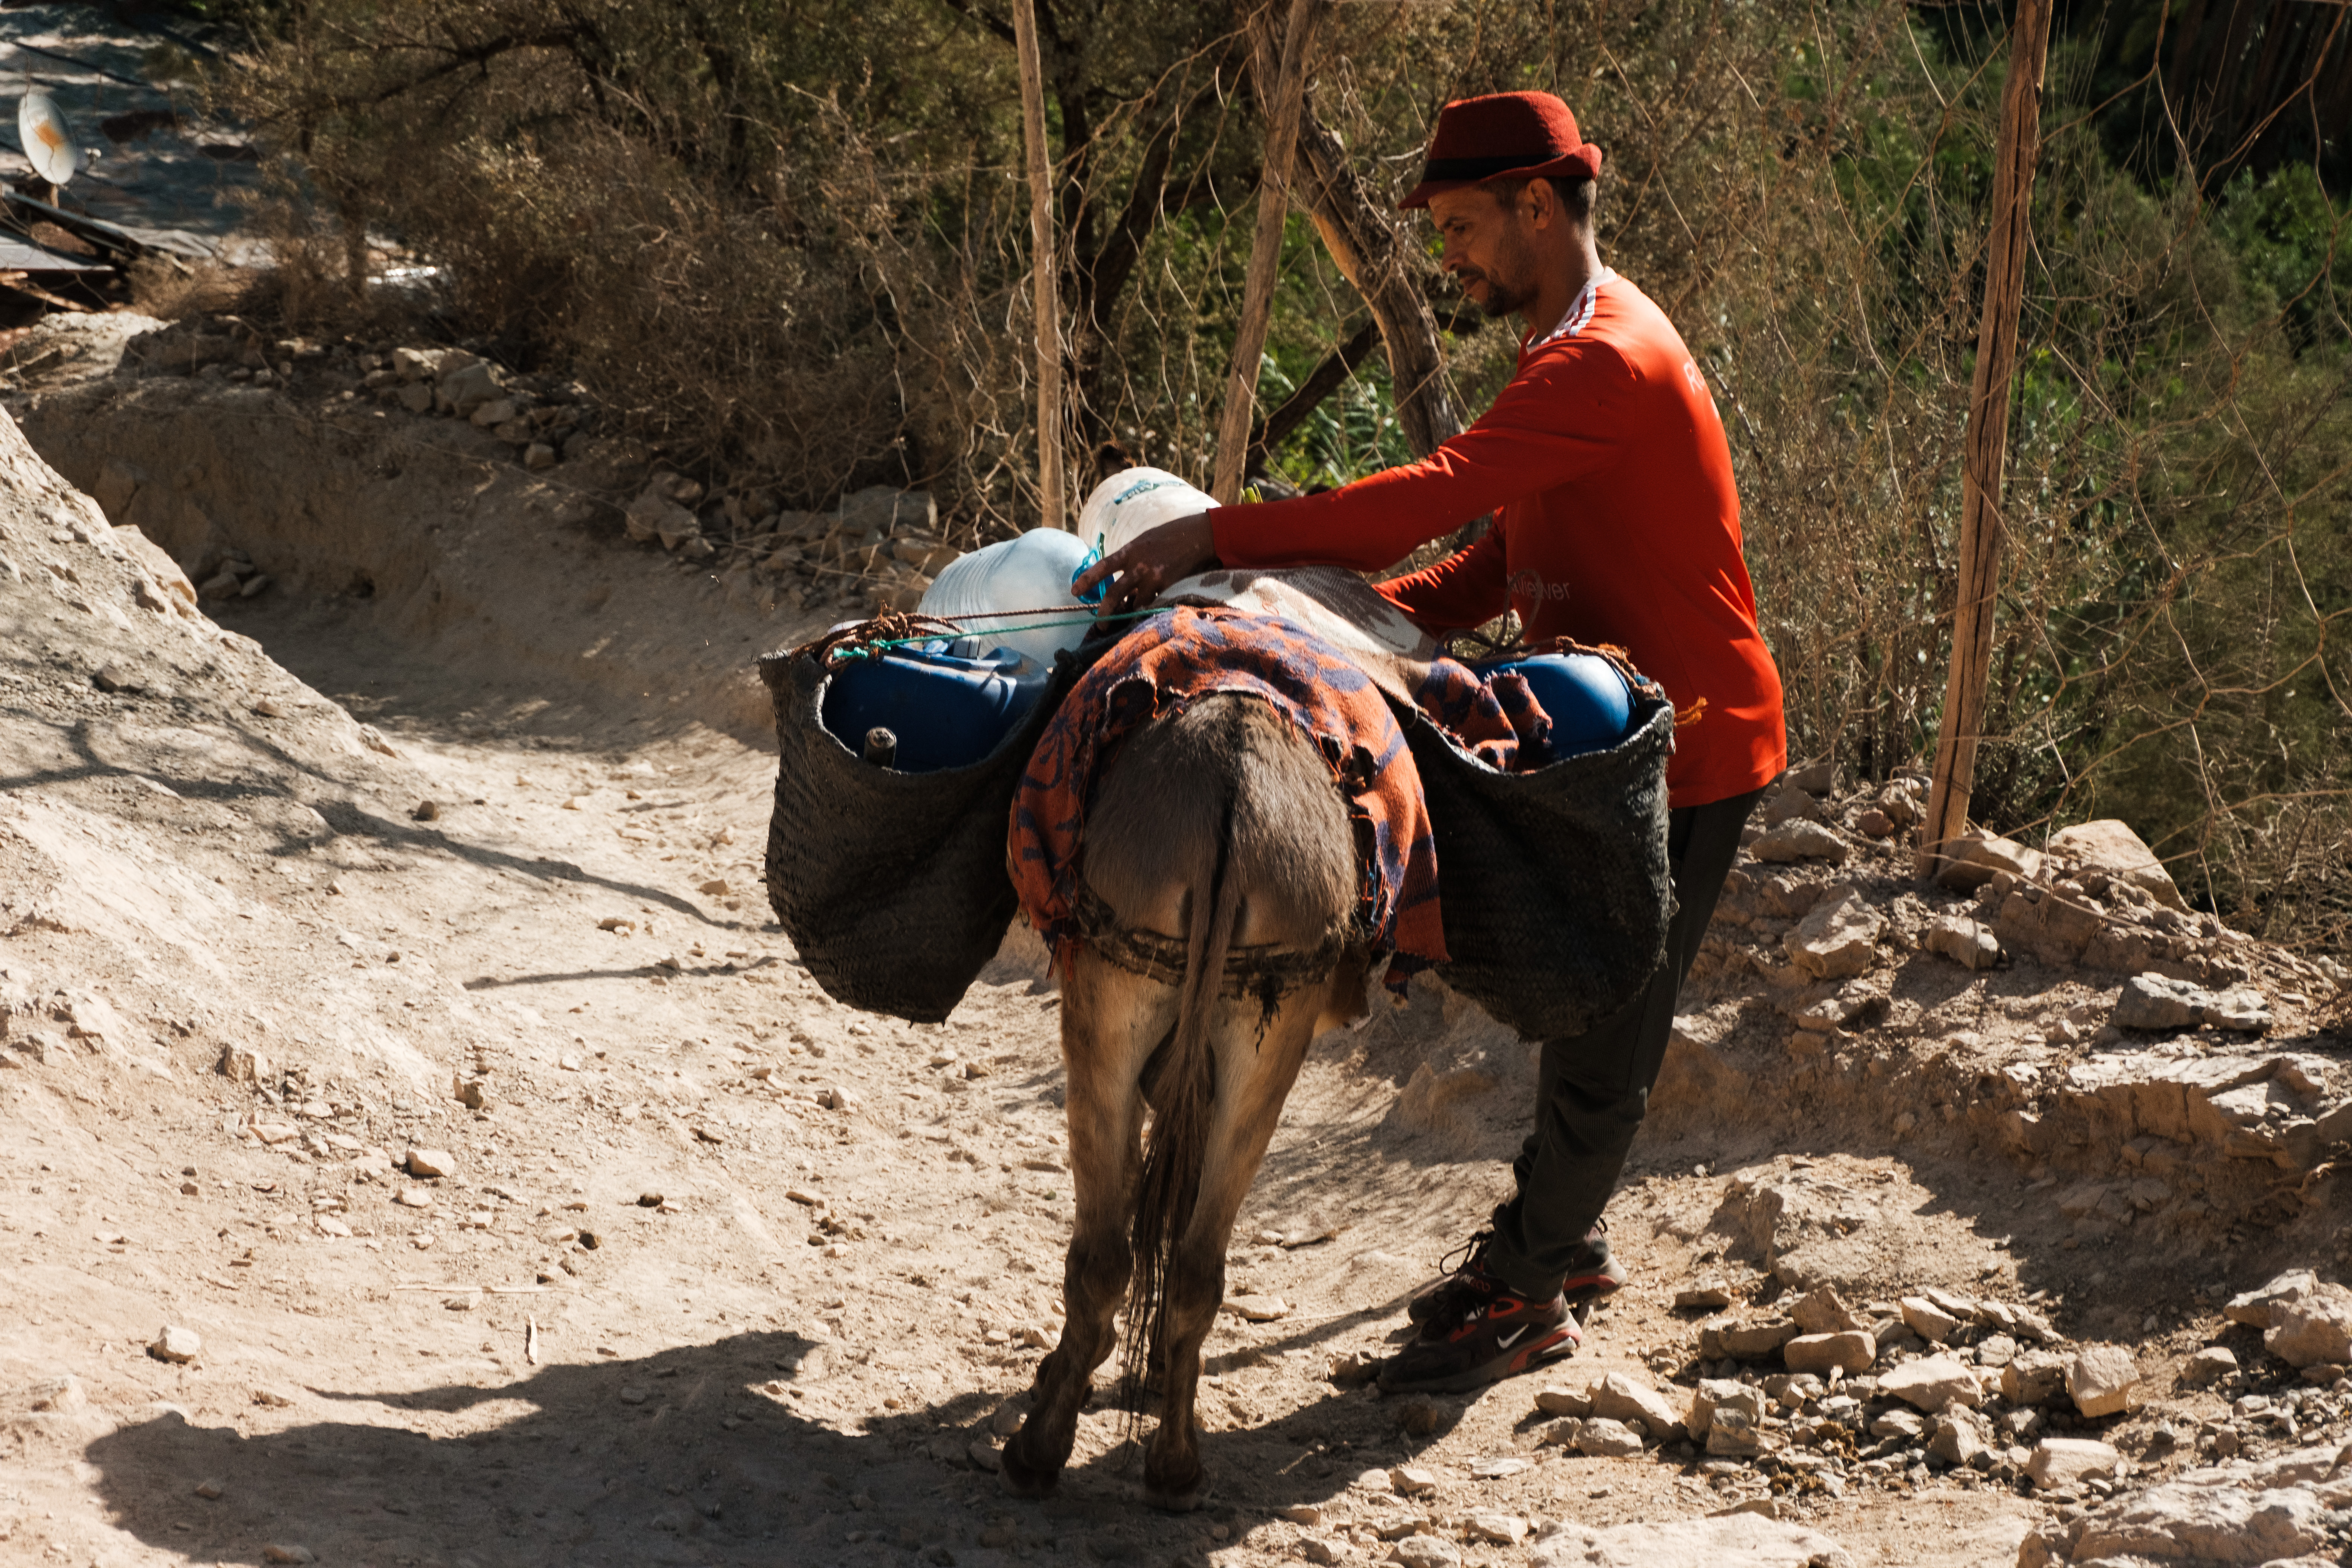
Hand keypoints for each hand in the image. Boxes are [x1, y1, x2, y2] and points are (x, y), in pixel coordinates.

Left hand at [1071, 512, 1218, 618]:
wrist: (1198, 536)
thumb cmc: (1170, 537)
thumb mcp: (1144, 543)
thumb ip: (1131, 562)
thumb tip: (1125, 590)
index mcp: (1130, 551)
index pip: (1102, 567)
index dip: (1086, 580)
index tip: (1074, 592)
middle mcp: (1139, 566)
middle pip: (1114, 594)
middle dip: (1104, 613)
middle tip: (1101, 625)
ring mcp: (1154, 578)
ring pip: (1135, 606)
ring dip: (1129, 616)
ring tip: (1127, 624)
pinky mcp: (1169, 588)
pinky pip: (1154, 606)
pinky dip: (1150, 612)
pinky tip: (1149, 615)